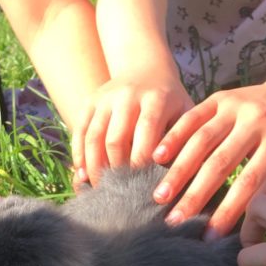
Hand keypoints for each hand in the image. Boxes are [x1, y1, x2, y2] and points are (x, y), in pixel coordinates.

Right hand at [72, 75, 193, 187]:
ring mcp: (105, 98)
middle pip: (116, 140)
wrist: (147, 69)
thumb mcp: (186, 114)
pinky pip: (80, 132)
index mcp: (155, 98)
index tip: (143, 189)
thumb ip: (184, 141)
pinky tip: (82, 174)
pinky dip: (79, 155)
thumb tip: (180, 179)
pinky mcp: (89, 102)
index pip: (146, 134)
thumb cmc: (172, 102)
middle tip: (120, 196)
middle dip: (117, 171)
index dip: (142, 164)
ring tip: (100, 190)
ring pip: (94, 138)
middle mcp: (127, 95)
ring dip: (95, 167)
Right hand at [151, 80, 265, 238]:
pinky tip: (157, 158)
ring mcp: (235, 106)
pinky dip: (174, 136)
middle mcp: (256, 121)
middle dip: (194, 195)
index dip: (228, 211)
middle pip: (219, 163)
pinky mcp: (220, 97)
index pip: (250, 182)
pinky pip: (193, 117)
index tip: (209, 236)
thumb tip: (260, 219)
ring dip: (178, 170)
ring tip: (160, 197)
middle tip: (174, 222)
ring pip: (201, 141)